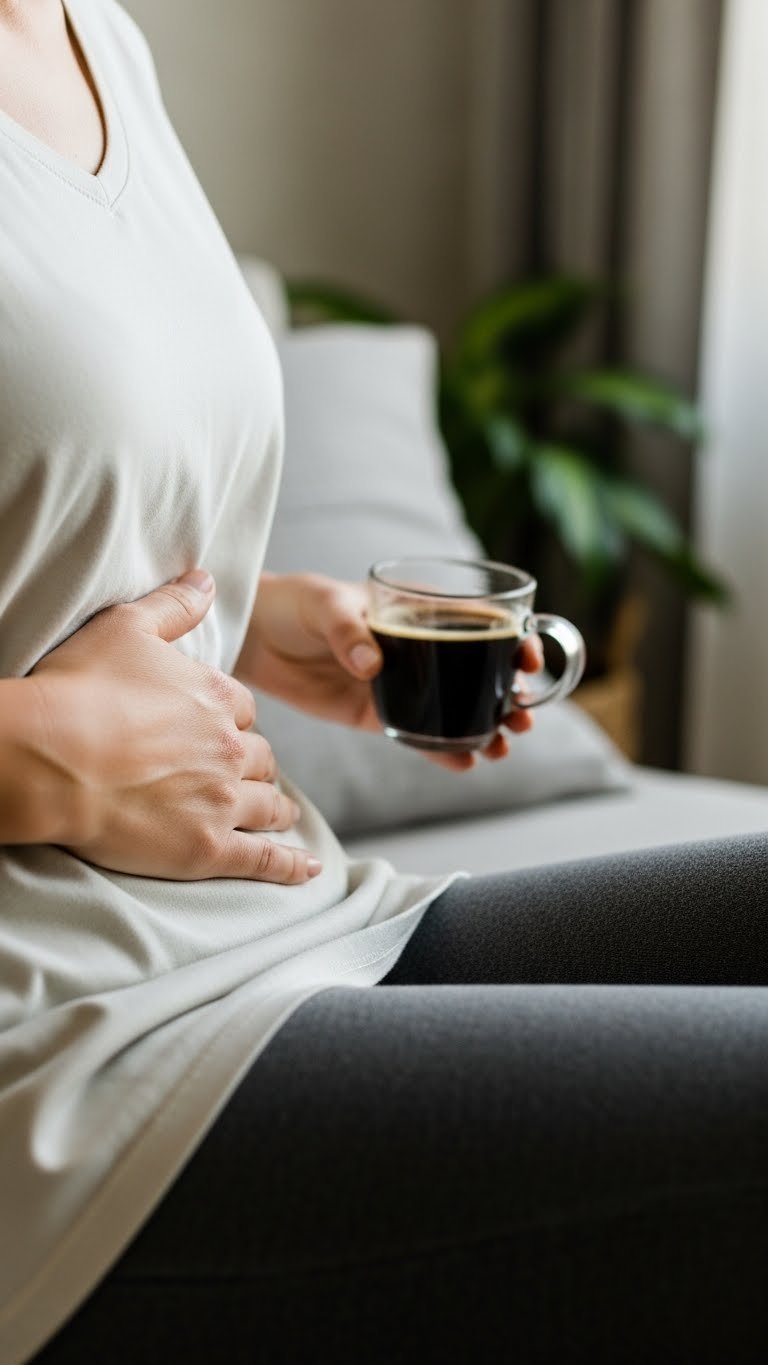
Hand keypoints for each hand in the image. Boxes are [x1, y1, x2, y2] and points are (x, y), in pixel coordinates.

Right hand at [29, 571, 320, 882]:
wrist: (51, 758)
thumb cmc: (80, 688)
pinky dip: (290, 866)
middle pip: (260, 757)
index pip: (245, 709)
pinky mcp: (208, 848)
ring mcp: (222, 801)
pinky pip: (264, 859)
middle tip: (248, 773)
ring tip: (282, 814)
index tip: (221, 727)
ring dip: (277, 807)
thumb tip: (208, 579)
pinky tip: (307, 870)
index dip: (233, 718)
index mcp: (217, 697)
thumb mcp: (126, 627)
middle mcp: (230, 748)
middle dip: (256, 763)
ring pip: (269, 804)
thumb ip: (174, 605)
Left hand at [235, 572, 541, 771]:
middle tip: (524, 715)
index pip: (479, 623)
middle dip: (509, 695)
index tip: (528, 660)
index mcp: (418, 610)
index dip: (513, 640)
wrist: (253, 636)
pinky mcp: (375, 715)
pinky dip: (443, 751)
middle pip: (478, 673)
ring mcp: (401, 685)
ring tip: (504, 745)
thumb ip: (349, 630)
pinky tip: (466, 763)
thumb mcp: (325, 604)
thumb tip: (371, 664)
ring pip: (455, 709)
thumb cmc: (296, 603)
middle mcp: (419, 649)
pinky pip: (417, 735)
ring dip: (486, 727)